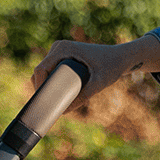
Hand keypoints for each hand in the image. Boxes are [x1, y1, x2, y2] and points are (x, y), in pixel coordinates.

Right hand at [31, 35, 159, 102]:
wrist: (122, 57)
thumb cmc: (112, 66)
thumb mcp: (99, 83)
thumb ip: (83, 97)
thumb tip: (64, 112)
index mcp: (63, 49)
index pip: (40, 70)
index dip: (38, 88)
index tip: (44, 104)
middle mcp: (58, 47)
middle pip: (40, 72)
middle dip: (42, 90)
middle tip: (51, 108)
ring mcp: (60, 51)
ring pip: (44, 73)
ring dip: (46, 87)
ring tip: (55, 104)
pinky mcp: (63, 57)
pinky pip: (50, 72)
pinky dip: (51, 83)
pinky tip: (56, 97)